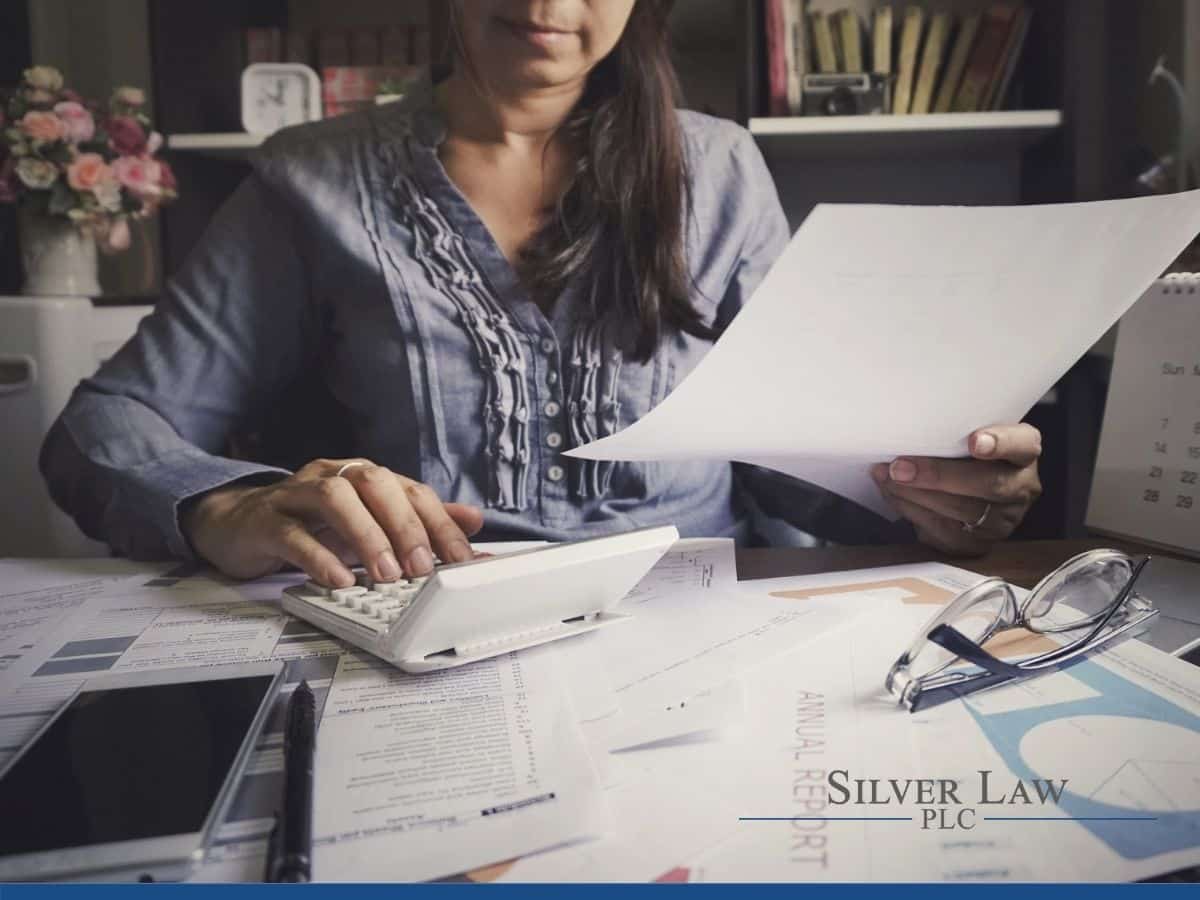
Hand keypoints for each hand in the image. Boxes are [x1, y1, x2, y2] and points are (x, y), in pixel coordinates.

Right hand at [181, 458, 483, 586]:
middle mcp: (333, 476)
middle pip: (376, 484)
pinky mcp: (265, 520)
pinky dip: (318, 557)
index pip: (411, 490)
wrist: (237, 524)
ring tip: (385, 575)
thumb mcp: (369, 522)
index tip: (462, 560)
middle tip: (422, 568)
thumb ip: (419, 521)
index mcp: (364, 477)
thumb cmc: (309, 523)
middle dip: (405, 526)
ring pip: (334, 499)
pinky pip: (292, 533)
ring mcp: (296, 495)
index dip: (440, 524)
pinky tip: (338, 581)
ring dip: (366, 536)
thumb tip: (473, 521)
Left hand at [871, 424, 1042, 555]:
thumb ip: (952, 431)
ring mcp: (1003, 520)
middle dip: (939, 475)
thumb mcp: (966, 434)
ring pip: (964, 511)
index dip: (1000, 443)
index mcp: (1024, 452)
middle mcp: (1021, 487)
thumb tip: (907, 429)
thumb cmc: (963, 454)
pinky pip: (945, 531)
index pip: (1023, 444)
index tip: (974, 442)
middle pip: (990, 484)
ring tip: (888, 479)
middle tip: (900, 468)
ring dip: (917, 495)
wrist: (966, 488)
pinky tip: (894, 496)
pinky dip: (913, 511)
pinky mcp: (979, 543)